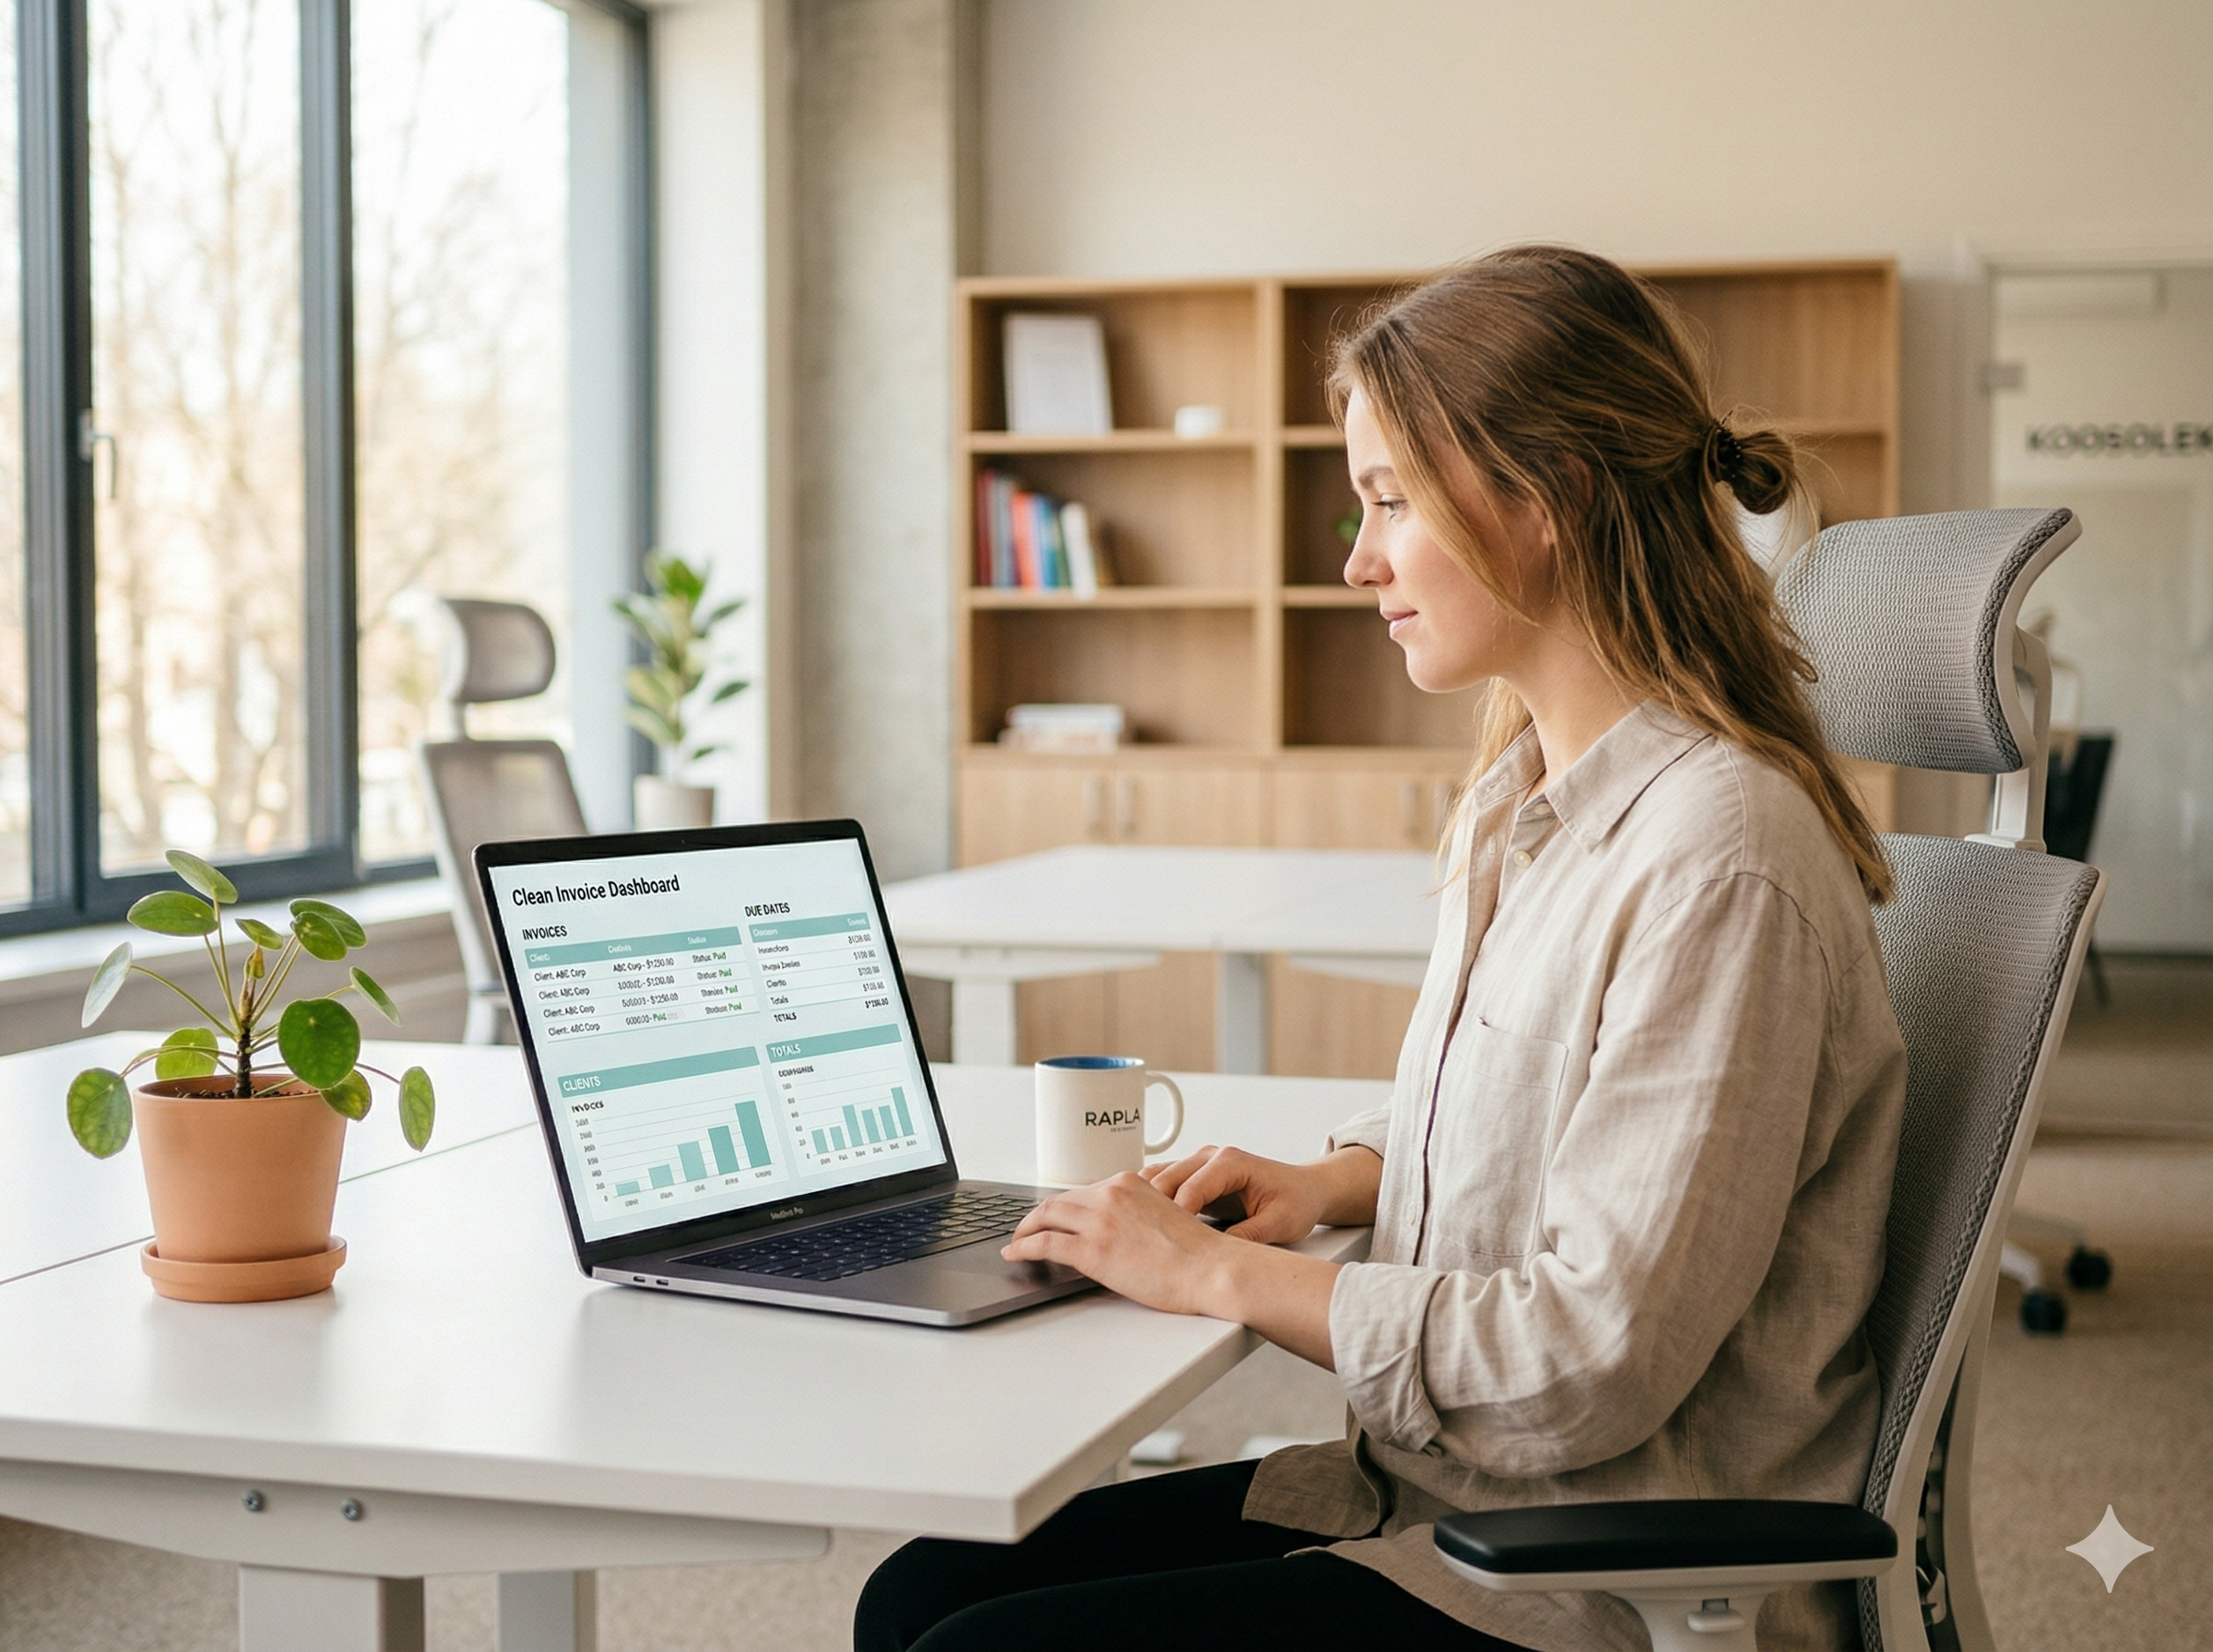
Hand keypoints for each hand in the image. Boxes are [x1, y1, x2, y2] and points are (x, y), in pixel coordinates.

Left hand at [1002, 1173, 1233, 1316]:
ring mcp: (1100, 1221)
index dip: (1063, 1207)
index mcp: (1129, 1183)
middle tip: (1025, 1229)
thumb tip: (1118, 1229)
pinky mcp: (1093, 1251)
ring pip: (1045, 1217)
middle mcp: (1111, 1195)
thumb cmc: (1198, 1253)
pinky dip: (1023, 1247)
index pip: (1083, 1191)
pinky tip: (1016, 1254)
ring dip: (1024, 1230)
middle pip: (1058, 1201)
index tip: (1053, 1217)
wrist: (1211, 1269)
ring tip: (1016, 1243)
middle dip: (1037, 1216)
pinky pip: (1045, 1244)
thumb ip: (1137, 1213)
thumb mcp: (1165, 1215)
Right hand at [1141, 1145, 1332, 1244]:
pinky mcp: (1193, 1177)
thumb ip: (1249, 1235)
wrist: (1305, 1189)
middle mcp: (1210, 1157)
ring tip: (1139, 1236)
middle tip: (1145, 1244)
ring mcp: (1198, 1164)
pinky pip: (1161, 1185)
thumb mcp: (1280, 1223)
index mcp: (1231, 1162)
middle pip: (1165, 1179)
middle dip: (1152, 1211)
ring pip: (1156, 1178)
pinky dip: (1149, 1203)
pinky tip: (1145, 1227)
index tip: (1167, 1244)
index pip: (1191, 1188)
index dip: (1176, 1217)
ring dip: (1145, 1205)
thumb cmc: (1296, 1201)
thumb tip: (1219, 1255)